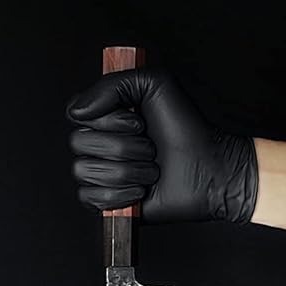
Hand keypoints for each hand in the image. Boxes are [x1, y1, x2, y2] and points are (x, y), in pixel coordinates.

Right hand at [66, 68, 257, 223]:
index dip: (107, 120)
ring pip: (85, 171)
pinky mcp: (108, 202)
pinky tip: (142, 191)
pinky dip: (120, 195)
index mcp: (106, 116)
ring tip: (152, 170)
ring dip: (128, 171)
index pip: (77, 114)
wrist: (209, 169)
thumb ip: (113, 83)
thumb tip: (77, 111)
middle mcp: (100, 143)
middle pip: (80, 144)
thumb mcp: (155, 85)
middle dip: (124, 147)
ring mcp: (102, 173)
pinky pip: (90, 198)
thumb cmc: (187, 128)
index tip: (138, 122)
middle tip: (152, 148)